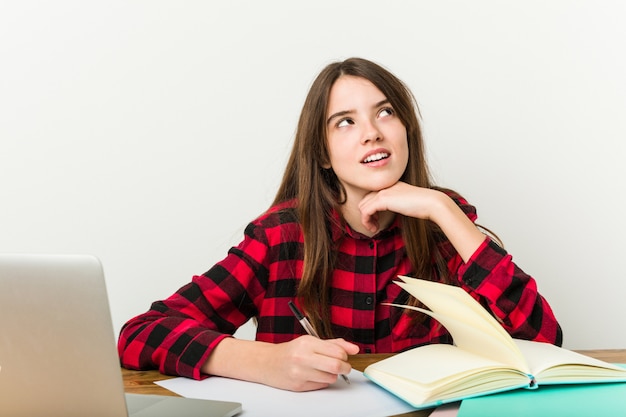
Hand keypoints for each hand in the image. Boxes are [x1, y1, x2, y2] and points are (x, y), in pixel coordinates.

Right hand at [203, 336, 358, 391]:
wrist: (267, 363)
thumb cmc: (291, 351)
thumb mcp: (311, 341)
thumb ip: (334, 344)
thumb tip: (354, 348)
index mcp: (307, 343)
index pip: (338, 352)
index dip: (345, 355)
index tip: (344, 356)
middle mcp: (303, 357)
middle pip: (337, 366)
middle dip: (345, 367)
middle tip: (343, 366)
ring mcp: (300, 373)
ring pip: (331, 378)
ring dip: (332, 375)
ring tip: (323, 369)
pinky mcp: (298, 385)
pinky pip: (322, 385)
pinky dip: (322, 381)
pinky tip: (313, 375)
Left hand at [358, 182, 485, 261]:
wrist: (432, 203)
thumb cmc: (424, 205)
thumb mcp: (407, 202)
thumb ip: (397, 203)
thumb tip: (390, 210)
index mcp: (391, 185)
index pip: (371, 196)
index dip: (371, 209)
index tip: (377, 220)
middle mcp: (385, 186)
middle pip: (364, 200)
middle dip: (366, 215)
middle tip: (375, 225)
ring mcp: (383, 191)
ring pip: (362, 206)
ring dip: (366, 220)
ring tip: (374, 228)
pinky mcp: (382, 199)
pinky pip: (365, 211)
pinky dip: (366, 221)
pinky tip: (375, 228)